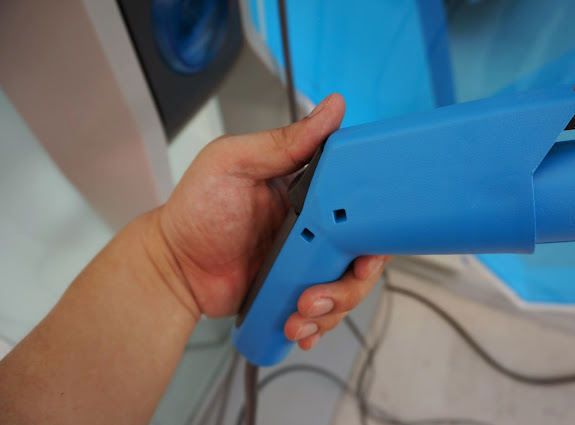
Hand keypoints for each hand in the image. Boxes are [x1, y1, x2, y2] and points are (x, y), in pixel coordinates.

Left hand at [157, 94, 390, 349]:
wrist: (175, 268)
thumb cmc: (196, 211)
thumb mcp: (234, 162)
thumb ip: (284, 140)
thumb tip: (331, 109)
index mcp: (308, 188)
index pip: (359, 200)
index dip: (373, 224)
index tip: (364, 245)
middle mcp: (315, 224)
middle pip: (362, 252)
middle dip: (349, 281)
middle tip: (317, 291)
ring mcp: (307, 261)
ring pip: (347, 287)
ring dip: (331, 307)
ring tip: (299, 312)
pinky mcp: (297, 291)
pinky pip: (325, 311)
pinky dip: (317, 325)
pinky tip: (298, 326)